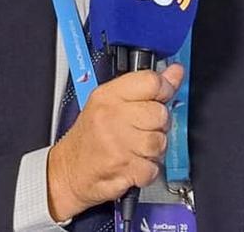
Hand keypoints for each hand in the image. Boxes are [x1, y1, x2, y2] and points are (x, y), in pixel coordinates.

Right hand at [45, 63, 183, 220]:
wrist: (68, 171)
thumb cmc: (90, 137)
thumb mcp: (111, 103)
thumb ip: (146, 86)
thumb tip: (175, 72)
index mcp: (109, 96)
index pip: (151, 81)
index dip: (164, 89)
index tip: (162, 96)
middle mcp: (112, 117)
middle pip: (160, 113)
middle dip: (157, 125)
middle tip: (142, 129)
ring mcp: (118, 144)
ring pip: (160, 141)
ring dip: (153, 149)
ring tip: (136, 148)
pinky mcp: (124, 168)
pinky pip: (154, 167)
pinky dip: (148, 170)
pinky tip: (133, 164)